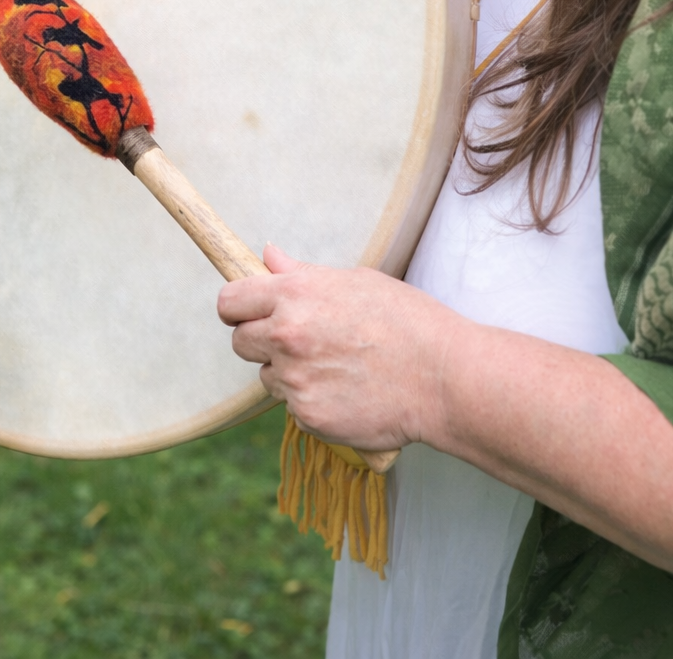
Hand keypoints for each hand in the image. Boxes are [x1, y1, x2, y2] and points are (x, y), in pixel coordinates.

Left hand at [216, 244, 456, 450]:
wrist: (442, 377)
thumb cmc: (406, 321)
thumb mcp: (355, 281)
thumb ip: (303, 273)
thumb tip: (268, 256)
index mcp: (295, 294)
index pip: (230, 300)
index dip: (238, 307)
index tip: (250, 312)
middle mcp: (286, 335)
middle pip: (240, 342)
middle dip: (260, 341)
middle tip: (300, 341)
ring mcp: (295, 379)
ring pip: (269, 376)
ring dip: (289, 373)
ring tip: (336, 366)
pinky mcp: (307, 415)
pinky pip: (293, 407)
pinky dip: (311, 401)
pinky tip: (346, 391)